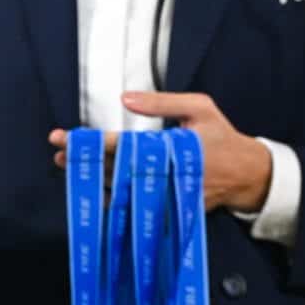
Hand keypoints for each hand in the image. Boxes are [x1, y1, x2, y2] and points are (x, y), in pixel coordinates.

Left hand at [48, 97, 272, 212]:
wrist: (248, 176)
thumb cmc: (223, 138)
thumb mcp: (200, 108)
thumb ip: (162, 102)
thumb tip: (126, 99)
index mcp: (168, 147)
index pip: (118, 145)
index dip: (88, 142)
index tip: (62, 137)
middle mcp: (161, 173)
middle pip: (111, 168)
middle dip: (82, 160)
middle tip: (56, 151)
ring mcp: (163, 192)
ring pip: (118, 187)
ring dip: (90, 177)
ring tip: (66, 167)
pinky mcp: (166, 205)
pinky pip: (133, 203)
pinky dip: (111, 197)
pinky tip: (93, 189)